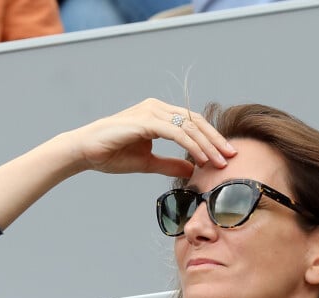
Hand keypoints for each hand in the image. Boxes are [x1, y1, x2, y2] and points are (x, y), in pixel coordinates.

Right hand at [73, 98, 236, 177]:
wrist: (87, 152)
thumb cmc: (112, 155)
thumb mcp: (148, 162)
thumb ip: (170, 163)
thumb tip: (191, 168)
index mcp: (159, 115)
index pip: (192, 124)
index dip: (211, 139)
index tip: (225, 156)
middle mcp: (157, 109)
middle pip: (196, 122)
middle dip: (216, 140)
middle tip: (231, 156)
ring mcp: (152, 112)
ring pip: (189, 126)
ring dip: (207, 145)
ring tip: (220, 162)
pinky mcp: (146, 121)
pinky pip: (176, 133)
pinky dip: (192, 146)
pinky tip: (201, 159)